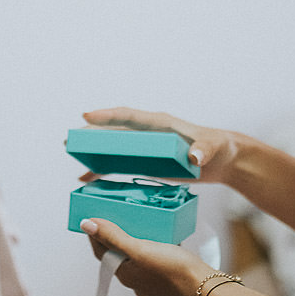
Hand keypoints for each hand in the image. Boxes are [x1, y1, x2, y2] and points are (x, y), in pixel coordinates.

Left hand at [80, 216, 214, 295]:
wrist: (206, 289)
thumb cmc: (173, 270)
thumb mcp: (139, 249)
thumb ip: (113, 236)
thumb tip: (86, 224)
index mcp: (125, 275)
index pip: (102, 251)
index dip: (97, 233)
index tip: (95, 215)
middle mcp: (136, 281)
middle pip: (119, 254)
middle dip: (117, 235)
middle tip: (119, 215)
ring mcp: (152, 282)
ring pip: (138, 257)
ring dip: (137, 240)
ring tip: (142, 223)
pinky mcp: (168, 279)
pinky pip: (154, 260)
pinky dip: (154, 247)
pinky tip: (163, 237)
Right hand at [81, 108, 246, 185]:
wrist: (224, 160)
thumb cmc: (219, 148)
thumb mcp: (213, 147)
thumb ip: (204, 150)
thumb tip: (193, 156)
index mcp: (160, 124)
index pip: (129, 116)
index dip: (108, 116)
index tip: (86, 116)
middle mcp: (148, 134)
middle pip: (114, 131)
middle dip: (92, 134)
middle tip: (70, 139)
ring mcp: (146, 149)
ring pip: (113, 147)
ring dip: (93, 150)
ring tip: (72, 154)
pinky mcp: (147, 163)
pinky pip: (120, 165)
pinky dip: (103, 171)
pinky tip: (86, 179)